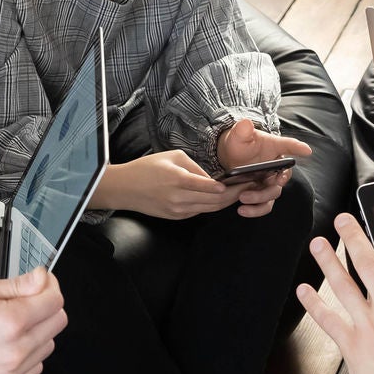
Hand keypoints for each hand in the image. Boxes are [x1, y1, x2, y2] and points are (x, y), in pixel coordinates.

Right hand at [0, 268, 65, 373]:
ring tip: (12, 320)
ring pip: (49, 344)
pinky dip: (30, 351)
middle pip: (58, 321)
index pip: (55, 300)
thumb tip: (41, 279)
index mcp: (10, 322)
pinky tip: (9, 341)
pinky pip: (35, 365)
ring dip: (39, 328)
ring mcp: (11, 371)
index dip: (49, 284)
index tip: (39, 280)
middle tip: (26, 297)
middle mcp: (16, 350)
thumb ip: (15, 285)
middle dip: (46, 304)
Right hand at [101, 150, 242, 219]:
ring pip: (211, 209)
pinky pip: (200, 212)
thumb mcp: (173, 157)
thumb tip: (212, 178)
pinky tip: (221, 198)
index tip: (245, 180)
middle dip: (235, 194)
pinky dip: (212, 205)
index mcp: (179, 180)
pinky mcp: (176, 217)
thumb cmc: (146, 168)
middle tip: (249, 187)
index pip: (211, 187)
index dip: (231, 186)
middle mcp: (179, 199)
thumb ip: (196, 167)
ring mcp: (178, 210)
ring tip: (240, 193)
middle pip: (216, 201)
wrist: (124, 188)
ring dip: (226, 202)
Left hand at [217, 119, 313, 218]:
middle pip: (282, 178)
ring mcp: (270, 181)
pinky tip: (242, 210)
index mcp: (275, 148)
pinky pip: (264, 205)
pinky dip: (255, 210)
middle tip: (248, 191)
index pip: (289, 145)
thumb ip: (242, 130)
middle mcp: (276, 167)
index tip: (306, 150)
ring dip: (259, 200)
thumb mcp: (238, 136)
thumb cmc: (239, 144)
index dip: (298, 148)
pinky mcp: (262, 193)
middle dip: (266, 187)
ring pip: (273, 195)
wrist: (228, 157)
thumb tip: (246, 123)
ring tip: (242, 200)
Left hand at [296, 214, 373, 373]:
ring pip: (342, 284)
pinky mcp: (349, 342)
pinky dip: (313, 303)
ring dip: (327, 261)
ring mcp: (367, 324)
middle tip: (343, 220)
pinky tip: (303, 290)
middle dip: (353, 236)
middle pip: (368, 263)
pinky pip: (327, 318)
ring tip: (318, 243)